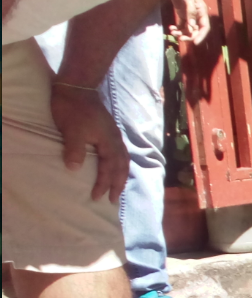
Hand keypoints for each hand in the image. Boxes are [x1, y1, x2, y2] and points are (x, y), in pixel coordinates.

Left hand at [50, 85, 129, 202]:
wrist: (77, 86)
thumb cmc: (73, 108)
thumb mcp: (71, 129)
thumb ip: (74, 149)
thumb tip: (74, 169)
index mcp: (108, 143)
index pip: (108, 169)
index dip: (103, 184)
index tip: (96, 197)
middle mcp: (115, 141)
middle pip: (121, 167)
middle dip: (118, 184)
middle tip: (113, 200)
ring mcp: (114, 136)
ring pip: (123, 160)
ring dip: (121, 176)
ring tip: (118, 186)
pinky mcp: (110, 131)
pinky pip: (120, 153)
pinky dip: (120, 165)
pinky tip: (116, 166)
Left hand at [170, 0, 210, 44]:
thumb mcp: (189, 0)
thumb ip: (191, 12)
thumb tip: (192, 26)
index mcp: (202, 12)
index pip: (205, 27)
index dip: (201, 36)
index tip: (195, 43)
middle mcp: (197, 16)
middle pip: (196, 31)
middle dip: (188, 36)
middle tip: (180, 38)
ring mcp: (190, 16)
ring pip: (188, 30)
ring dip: (181, 33)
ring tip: (173, 33)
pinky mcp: (182, 16)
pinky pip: (181, 26)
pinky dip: (176, 29)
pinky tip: (171, 28)